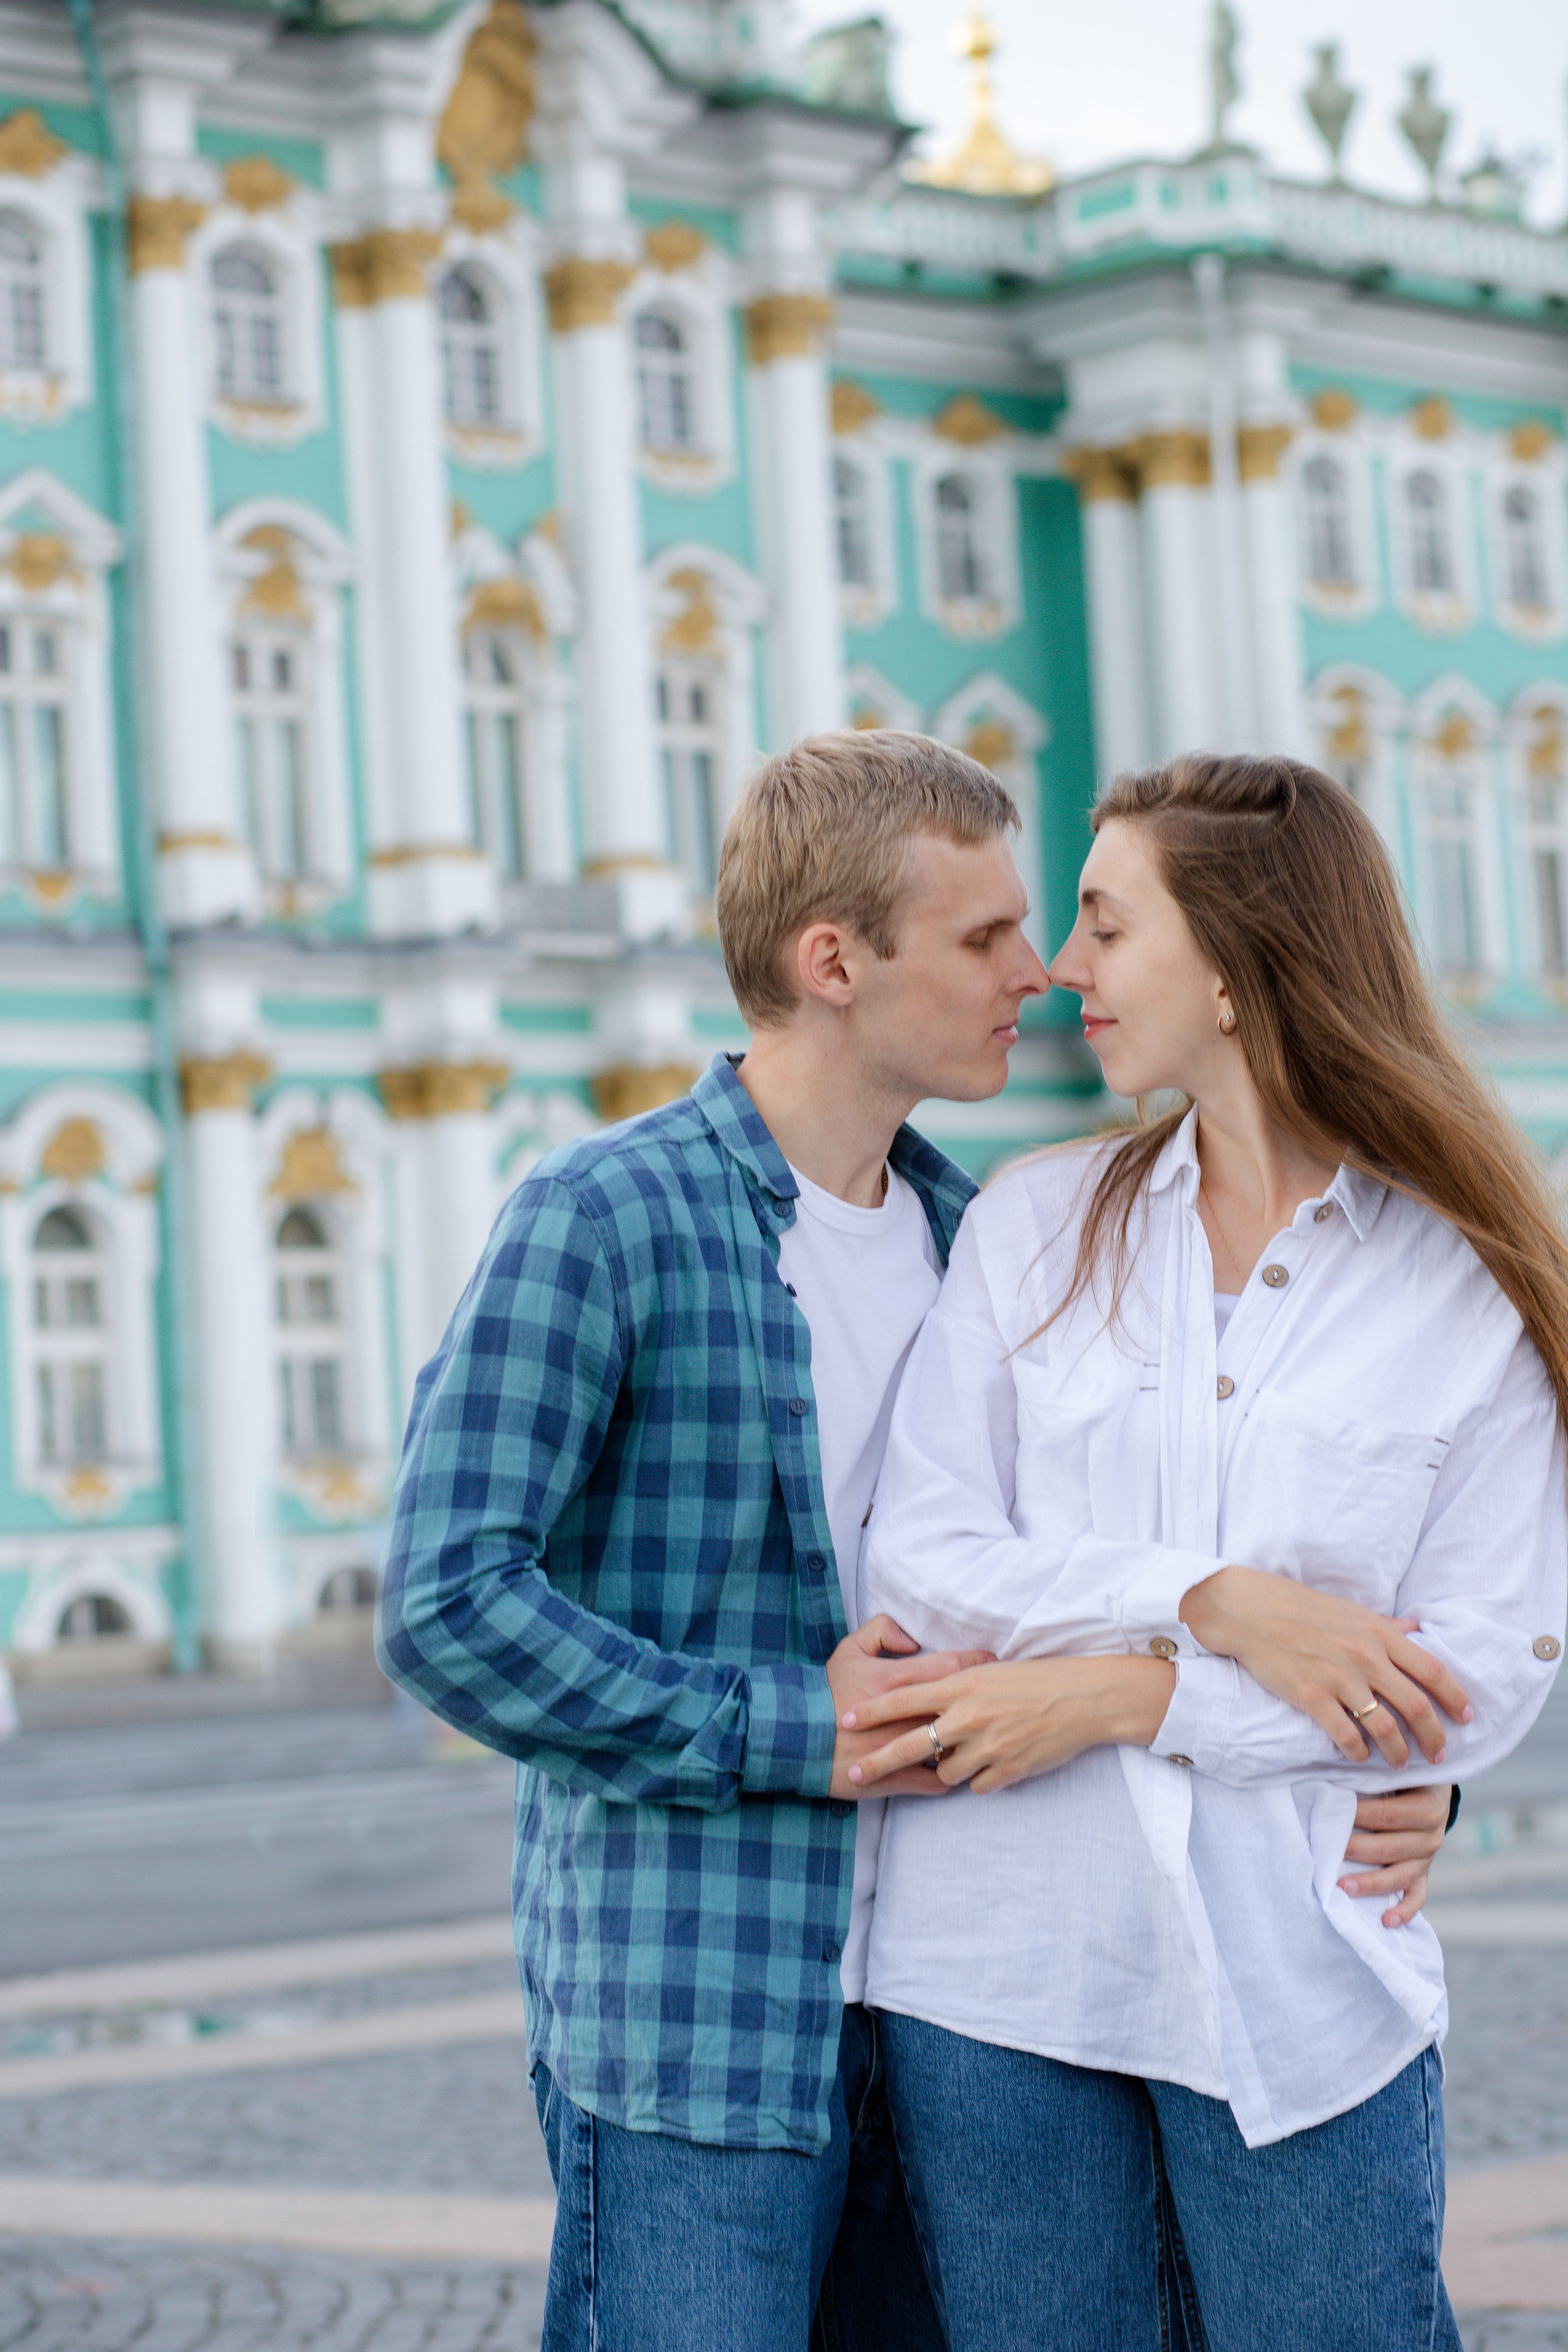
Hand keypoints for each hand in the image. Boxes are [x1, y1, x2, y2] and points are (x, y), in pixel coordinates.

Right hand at [825, 1616, 992, 1799]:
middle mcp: (901, 1716)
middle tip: (999, 1697)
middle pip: (957, 1707)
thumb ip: (883, 1631)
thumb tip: (915, 1640)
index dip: (977, 1663)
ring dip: (971, 1743)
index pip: (949, 1667)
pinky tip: (962, 1771)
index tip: (993, 1663)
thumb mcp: (849, 1650)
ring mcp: (899, 1750)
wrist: (794, 1736)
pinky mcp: (893, 1779)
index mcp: (893, 1681)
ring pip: (950, 1748)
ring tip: (986, 1738)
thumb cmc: (825, 1691)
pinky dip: (952, 1776)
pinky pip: (935, 1782)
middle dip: (983, 1701)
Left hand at [839, 1654, 1175, 1795]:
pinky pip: (977, 1785)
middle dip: (877, 1760)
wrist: (1083, 1698)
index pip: (905, 1698)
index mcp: (962, 1686)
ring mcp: (988, 1747)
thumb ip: (955, 1687)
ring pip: (945, 1772)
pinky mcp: (1008, 1770)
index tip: (847, 1718)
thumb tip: (927, 1704)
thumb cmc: (1035, 1678)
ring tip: (958, 1758)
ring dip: (944, 1769)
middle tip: (852, 1771)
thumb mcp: (989, 1671)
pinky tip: (991, 1765)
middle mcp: (969, 1717)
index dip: (874, 1710)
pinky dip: (978, 1779)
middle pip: (911, 1744)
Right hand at [1180, 1566, 1471, 1768]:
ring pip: (1385, 1727)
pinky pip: (1346, 1736)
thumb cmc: (1300, 1609)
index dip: (1456, 1698)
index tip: (1467, 1718)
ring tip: (1400, 1764)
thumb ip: (1386, 1626)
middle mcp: (1365, 1656)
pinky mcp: (1311, 1696)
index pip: (1433, 1670)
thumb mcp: (1351, 1611)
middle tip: (1439, 1755)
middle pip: (1416, 1706)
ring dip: (1398, 1752)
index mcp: (1379, 1633)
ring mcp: (1338, 1677)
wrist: (1250, 1611)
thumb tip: (1415, 1630)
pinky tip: (1360, 1758)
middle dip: (1434, 1737)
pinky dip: (1358, 1753)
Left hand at [1338, 1784, 1451, 1929]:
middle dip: (1353, 1850)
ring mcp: (1428, 1859)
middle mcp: (1432, 1836)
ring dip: (1369, 1884)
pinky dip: (1404, 1911)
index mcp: (1428, 1807)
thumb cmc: (1403, 1776)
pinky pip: (1416, 1896)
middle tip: (1323, 1849)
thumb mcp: (1395, 1770)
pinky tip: (1386, 1921)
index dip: (1356, 1816)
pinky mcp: (1423, 1874)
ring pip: (1398, 1877)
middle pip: (1387, 1848)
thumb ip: (1373, 1777)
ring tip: (1341, 1887)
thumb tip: (1331, 1781)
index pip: (1386, 1815)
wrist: (1432, 1788)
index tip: (1326, 1814)